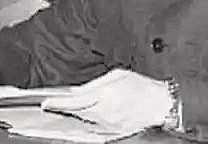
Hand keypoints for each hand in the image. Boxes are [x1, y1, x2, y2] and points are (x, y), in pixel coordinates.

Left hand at [41, 69, 171, 131]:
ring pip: (85, 121)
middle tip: (56, 104)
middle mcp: (105, 112)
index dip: (58, 104)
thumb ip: (94, 84)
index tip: (46, 104)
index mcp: (105, 95)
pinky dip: (89, 121)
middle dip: (66, 108)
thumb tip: (78, 91)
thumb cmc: (142, 87)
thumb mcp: (117, 76)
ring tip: (73, 107)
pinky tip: (88, 115)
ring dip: (77, 114)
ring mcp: (109, 125)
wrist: (161, 105)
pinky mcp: (114, 132)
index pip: (74, 101)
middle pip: (77, 113)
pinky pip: (96, 127)